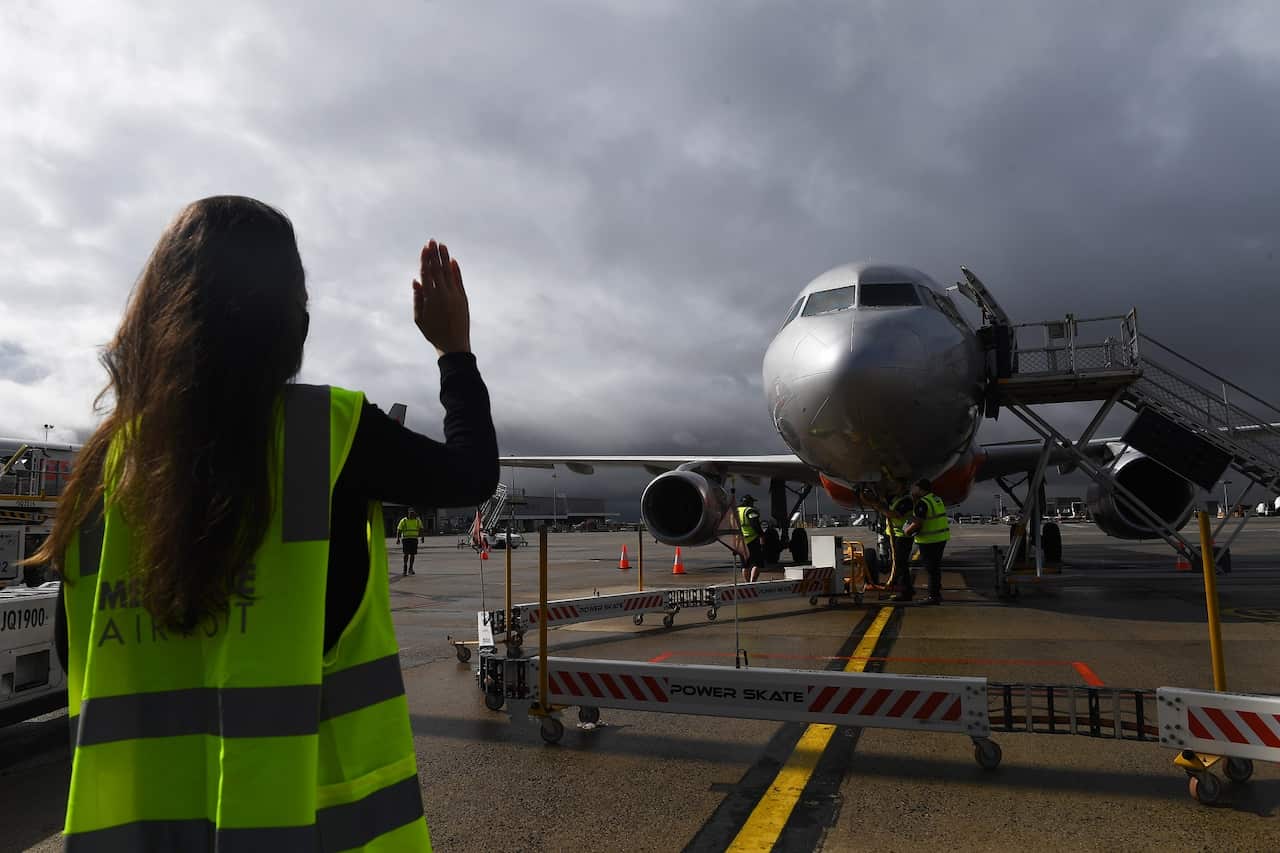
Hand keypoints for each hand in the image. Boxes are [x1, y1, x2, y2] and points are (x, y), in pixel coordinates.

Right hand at [413, 240, 470, 356]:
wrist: (455, 345)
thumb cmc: (434, 333)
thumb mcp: (419, 318)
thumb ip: (417, 298)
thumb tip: (416, 280)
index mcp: (430, 298)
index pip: (427, 273)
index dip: (425, 259)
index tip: (424, 248)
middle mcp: (443, 293)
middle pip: (437, 269)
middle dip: (434, 254)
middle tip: (432, 241)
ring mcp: (455, 295)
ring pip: (449, 272)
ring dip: (445, 258)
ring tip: (442, 245)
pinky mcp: (463, 298)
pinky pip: (459, 281)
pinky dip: (456, 270)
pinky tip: (453, 261)